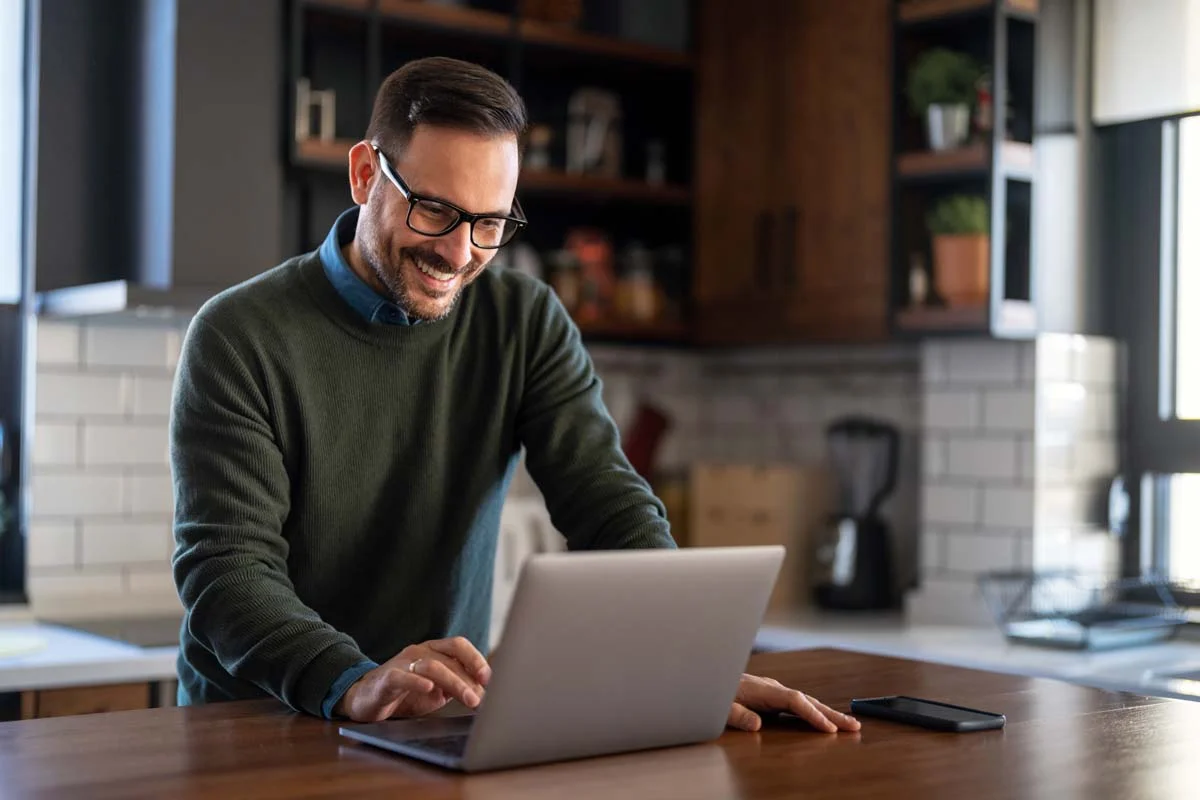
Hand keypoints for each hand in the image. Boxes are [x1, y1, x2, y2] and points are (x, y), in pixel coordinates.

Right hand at [334, 636, 491, 722]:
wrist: (365, 700)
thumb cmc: (405, 695)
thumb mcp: (436, 691)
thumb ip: (457, 687)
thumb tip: (485, 693)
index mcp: (433, 650)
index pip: (459, 646)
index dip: (476, 659)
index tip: (490, 678)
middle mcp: (419, 651)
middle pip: (449, 658)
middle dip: (469, 678)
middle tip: (482, 698)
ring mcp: (402, 663)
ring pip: (432, 666)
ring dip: (454, 683)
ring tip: (469, 699)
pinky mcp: (386, 678)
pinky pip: (402, 677)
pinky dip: (416, 682)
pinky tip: (429, 689)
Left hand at [726, 673, 860, 732]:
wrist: (706, 676)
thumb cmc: (713, 692)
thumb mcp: (721, 707)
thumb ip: (738, 716)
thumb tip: (757, 726)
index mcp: (763, 690)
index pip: (795, 701)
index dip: (812, 715)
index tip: (828, 729)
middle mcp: (772, 688)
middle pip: (807, 700)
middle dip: (831, 714)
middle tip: (854, 726)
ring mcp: (773, 691)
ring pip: (805, 701)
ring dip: (826, 712)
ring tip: (847, 724)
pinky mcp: (771, 695)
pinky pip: (798, 704)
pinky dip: (813, 711)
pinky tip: (821, 718)